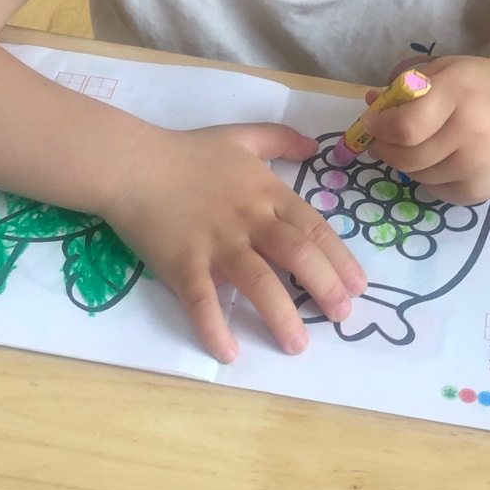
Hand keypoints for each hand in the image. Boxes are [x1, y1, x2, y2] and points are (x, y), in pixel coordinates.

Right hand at [101, 122, 366, 361]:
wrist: (131, 163)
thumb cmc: (186, 152)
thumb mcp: (239, 137)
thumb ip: (278, 139)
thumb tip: (312, 148)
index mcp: (266, 193)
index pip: (314, 228)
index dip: (340, 259)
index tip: (359, 286)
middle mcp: (249, 219)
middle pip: (297, 254)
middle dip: (324, 287)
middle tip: (341, 317)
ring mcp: (216, 242)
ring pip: (258, 281)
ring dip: (281, 315)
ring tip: (297, 345)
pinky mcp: (182, 262)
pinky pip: (202, 300)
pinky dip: (215, 327)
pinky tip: (228, 352)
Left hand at [360, 56, 489, 204]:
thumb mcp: (453, 70)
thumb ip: (410, 85)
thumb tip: (370, 103)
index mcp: (458, 93)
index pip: (403, 126)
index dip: (379, 128)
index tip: (373, 123)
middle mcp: (469, 132)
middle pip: (405, 156)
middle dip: (386, 148)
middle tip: (386, 139)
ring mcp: (476, 166)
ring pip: (416, 176)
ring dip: (408, 163)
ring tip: (422, 144)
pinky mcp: (480, 192)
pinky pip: (435, 190)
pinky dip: (429, 177)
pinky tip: (445, 159)